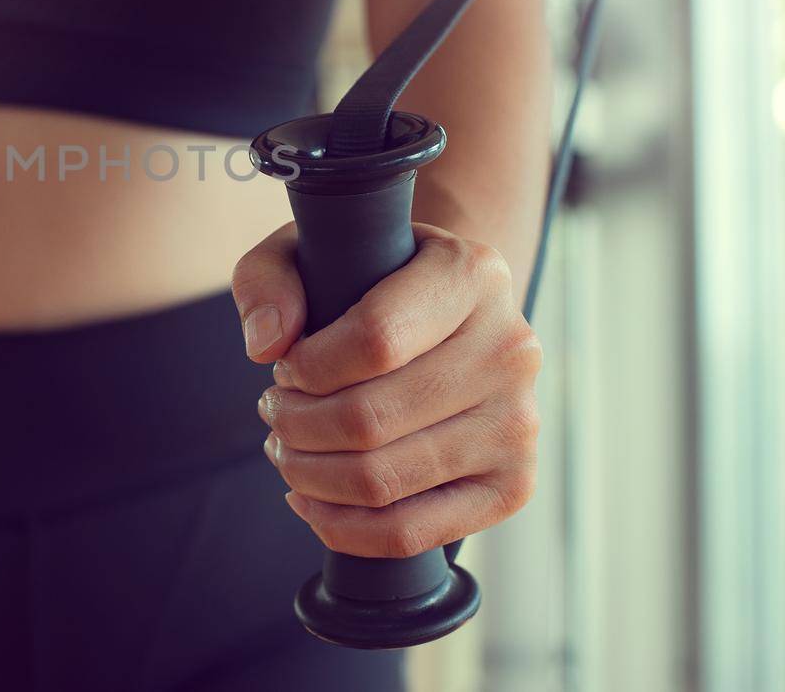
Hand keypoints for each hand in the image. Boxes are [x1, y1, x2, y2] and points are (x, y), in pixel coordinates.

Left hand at [231, 222, 540, 557]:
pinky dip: (341, 526)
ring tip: (287, 450)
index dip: (307, 367)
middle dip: (296, 426)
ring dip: (308, 475)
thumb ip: (268, 278)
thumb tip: (267, 346)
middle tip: (274, 413)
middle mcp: (511, 348)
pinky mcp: (512, 486)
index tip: (285, 368)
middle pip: (370, 419)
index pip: (374, 339)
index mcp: (472, 274)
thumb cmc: (366, 282)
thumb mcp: (309, 251)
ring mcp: (518, 423)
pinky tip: (309, 499)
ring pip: (382, 480)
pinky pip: (411, 533)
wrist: (447, 317)